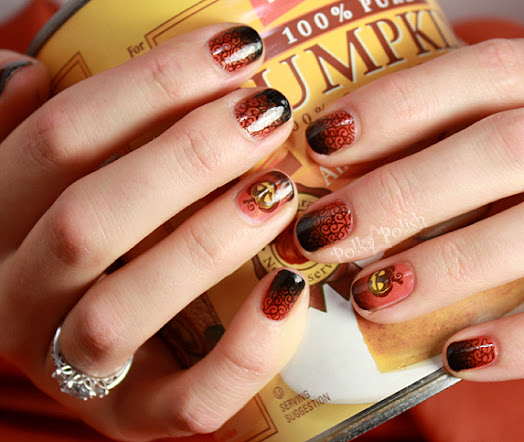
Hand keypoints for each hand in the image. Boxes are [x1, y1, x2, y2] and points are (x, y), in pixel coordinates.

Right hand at [0, 24, 308, 438]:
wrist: (94, 347)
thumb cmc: (81, 243)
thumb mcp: (49, 184)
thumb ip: (43, 140)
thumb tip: (25, 75)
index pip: (59, 139)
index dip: (150, 84)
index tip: (237, 49)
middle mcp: (18, 299)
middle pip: (88, 220)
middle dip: (186, 158)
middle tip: (266, 113)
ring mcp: (72, 369)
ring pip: (120, 311)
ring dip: (205, 244)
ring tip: (279, 190)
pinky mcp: (134, 420)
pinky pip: (188, 401)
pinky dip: (245, 351)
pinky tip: (289, 289)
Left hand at [294, 38, 523, 380]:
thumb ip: (479, 133)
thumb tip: (360, 173)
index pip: (490, 71)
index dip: (400, 103)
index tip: (323, 143)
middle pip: (513, 145)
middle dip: (404, 192)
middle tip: (325, 234)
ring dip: (454, 263)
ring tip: (374, 296)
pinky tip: (461, 357)